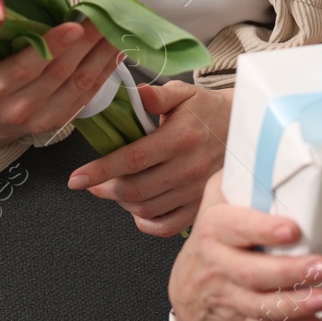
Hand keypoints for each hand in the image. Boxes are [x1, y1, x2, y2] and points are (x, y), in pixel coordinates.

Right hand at [0, 21, 123, 147]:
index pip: (25, 66)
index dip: (52, 46)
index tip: (74, 24)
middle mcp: (17, 107)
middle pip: (60, 71)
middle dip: (88, 40)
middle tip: (107, 12)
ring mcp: (41, 118)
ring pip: (79, 83)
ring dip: (103, 53)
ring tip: (118, 26)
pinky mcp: (60, 122)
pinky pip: (88, 95)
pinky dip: (106, 71)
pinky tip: (117, 49)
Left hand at [66, 82, 231, 236]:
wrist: (246, 130)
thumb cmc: (208, 110)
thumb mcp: (184, 93)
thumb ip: (156, 95)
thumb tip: (135, 94)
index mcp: (180, 138)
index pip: (132, 159)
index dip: (100, 171)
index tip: (76, 179)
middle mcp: (189, 168)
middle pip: (134, 190)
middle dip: (105, 188)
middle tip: (93, 181)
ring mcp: (195, 192)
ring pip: (145, 210)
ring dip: (122, 203)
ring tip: (116, 188)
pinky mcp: (199, 207)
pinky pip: (165, 227)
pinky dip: (144, 222)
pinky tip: (138, 207)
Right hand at [169, 172, 321, 320]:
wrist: (188, 285)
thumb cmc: (215, 232)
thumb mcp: (217, 198)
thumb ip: (240, 177)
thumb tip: (273, 146)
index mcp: (214, 229)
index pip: (236, 228)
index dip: (263, 229)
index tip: (293, 229)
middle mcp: (218, 264)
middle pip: (253, 273)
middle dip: (289, 272)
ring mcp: (228, 296)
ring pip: (261, 306)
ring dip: (294, 305)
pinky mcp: (240, 319)